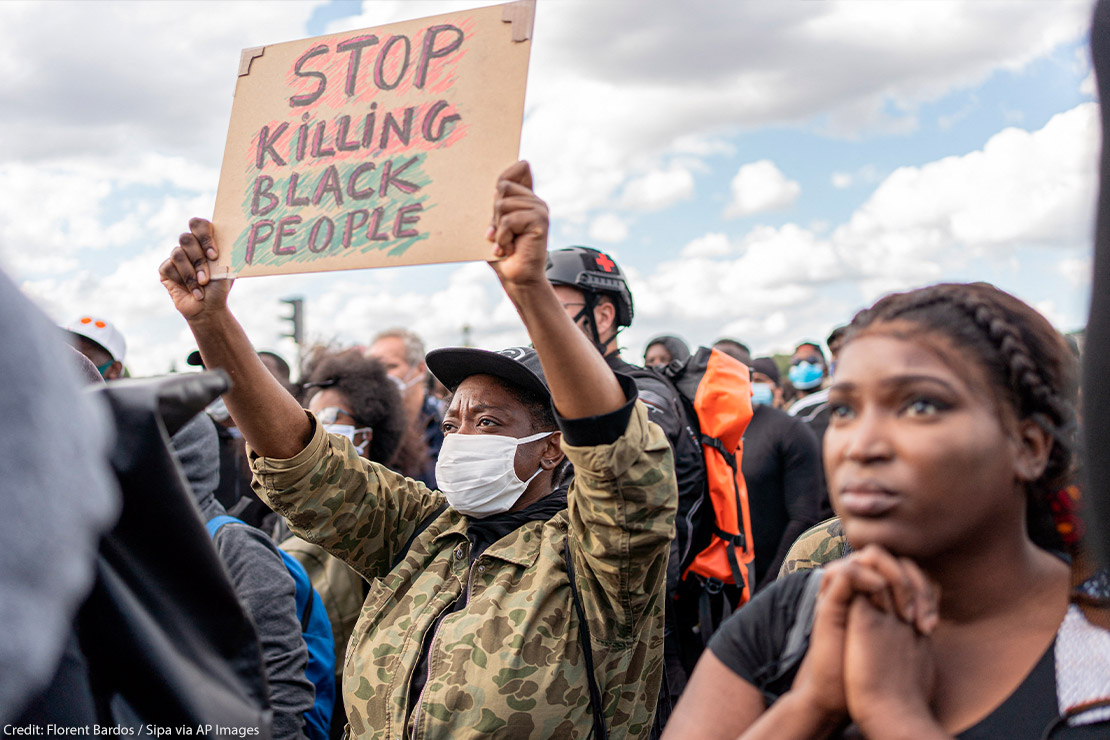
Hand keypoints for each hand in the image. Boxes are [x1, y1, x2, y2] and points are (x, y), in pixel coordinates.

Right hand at [158, 217, 231, 319]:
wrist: (209, 308)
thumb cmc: (220, 286)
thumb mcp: (227, 268)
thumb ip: (224, 252)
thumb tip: (232, 239)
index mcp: (205, 240)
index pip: (199, 225)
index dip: (204, 237)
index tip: (214, 256)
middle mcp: (189, 246)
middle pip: (186, 238)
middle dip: (198, 260)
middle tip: (207, 277)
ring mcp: (176, 256)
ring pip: (177, 254)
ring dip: (191, 273)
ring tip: (202, 286)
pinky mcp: (165, 269)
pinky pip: (169, 267)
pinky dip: (183, 281)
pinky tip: (194, 292)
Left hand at [486, 161, 549, 290]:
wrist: (517, 277)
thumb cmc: (502, 253)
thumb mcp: (495, 224)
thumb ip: (497, 204)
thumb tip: (499, 184)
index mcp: (525, 199)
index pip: (518, 169)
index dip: (510, 168)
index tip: (507, 171)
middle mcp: (535, 201)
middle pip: (502, 187)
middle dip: (494, 212)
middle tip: (500, 232)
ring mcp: (540, 209)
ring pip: (503, 205)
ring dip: (498, 229)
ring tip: (505, 242)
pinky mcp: (540, 220)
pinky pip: (509, 220)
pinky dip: (503, 237)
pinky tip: (510, 248)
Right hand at [788, 546, 937, 723]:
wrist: (849, 701)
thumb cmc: (879, 678)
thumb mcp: (903, 642)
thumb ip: (913, 618)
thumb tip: (939, 598)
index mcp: (877, 598)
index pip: (903, 568)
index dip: (922, 586)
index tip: (930, 626)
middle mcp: (860, 592)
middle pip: (890, 557)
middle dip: (911, 579)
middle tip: (919, 617)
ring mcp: (843, 595)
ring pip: (870, 556)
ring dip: (893, 575)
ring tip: (903, 610)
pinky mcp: (829, 604)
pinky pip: (847, 573)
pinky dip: (868, 578)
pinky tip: (884, 602)